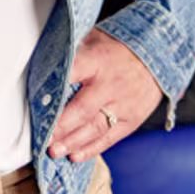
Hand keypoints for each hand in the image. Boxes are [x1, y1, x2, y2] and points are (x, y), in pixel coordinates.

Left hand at [47, 29, 164, 162]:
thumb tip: (43, 55)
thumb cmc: (120, 48)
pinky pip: (109, 138)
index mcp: (98, 59)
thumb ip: (72, 49)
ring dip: (73, 142)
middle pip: (82, 108)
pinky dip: (91, 149)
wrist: (160, 57)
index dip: (53, 87)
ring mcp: (123, 105)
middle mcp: (110, 84)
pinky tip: (75, 156)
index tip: (35, 99)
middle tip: (44, 137)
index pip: (72, 73)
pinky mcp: (132, 120)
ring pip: (95, 128)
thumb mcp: (95, 38)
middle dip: (61, 126)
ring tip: (54, 151)